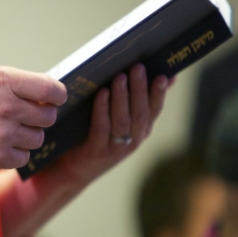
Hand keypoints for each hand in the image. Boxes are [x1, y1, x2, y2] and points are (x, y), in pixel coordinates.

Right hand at [0, 66, 67, 173]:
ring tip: (7, 130)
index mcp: (4, 82)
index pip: (51, 89)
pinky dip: (16, 153)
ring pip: (38, 138)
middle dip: (41, 117)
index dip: (58, 96)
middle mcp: (6, 106)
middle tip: (25, 116)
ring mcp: (3, 133)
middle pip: (48, 116)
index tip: (55, 99)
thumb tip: (50, 95)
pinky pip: (24, 157)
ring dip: (28, 136)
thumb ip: (18, 84)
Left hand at [53, 64, 168, 183]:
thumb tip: (159, 76)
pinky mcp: (96, 151)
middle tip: (138, 67)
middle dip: (140, 88)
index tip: (163, 75)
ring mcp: (115, 147)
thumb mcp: (119, 118)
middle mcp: (133, 140)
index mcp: (141, 130)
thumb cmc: (96, 134)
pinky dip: (102, 109)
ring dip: (122, 96)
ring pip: (123, 120)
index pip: (155, 109)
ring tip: (120, 76)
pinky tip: (102, 93)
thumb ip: (136, 99)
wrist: (74, 169)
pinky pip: (101, 127)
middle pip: (140, 112)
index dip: (160, 93)